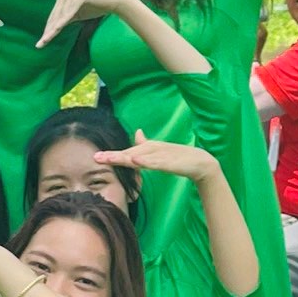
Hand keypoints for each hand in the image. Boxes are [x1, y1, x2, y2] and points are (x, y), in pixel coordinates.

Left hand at [35, 0, 130, 48]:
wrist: (112, 0)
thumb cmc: (95, 7)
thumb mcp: (77, 14)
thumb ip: (66, 18)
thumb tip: (55, 28)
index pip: (53, 17)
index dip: (48, 30)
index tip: (41, 43)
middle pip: (54, 17)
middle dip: (48, 32)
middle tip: (40, 45)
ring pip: (60, 16)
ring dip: (53, 29)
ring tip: (46, 40)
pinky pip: (70, 12)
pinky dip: (63, 21)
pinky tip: (57, 29)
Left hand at [94, 132, 215, 183]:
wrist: (200, 162)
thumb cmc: (179, 157)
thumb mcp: (160, 151)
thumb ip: (147, 144)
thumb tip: (137, 133)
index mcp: (149, 150)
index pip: (127, 153)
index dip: (112, 155)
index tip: (96, 157)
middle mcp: (152, 150)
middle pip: (129, 154)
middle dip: (113, 156)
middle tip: (97, 158)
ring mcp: (161, 156)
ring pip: (140, 157)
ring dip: (125, 157)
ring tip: (111, 158)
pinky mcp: (170, 162)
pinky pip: (156, 163)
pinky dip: (145, 161)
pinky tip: (136, 161)